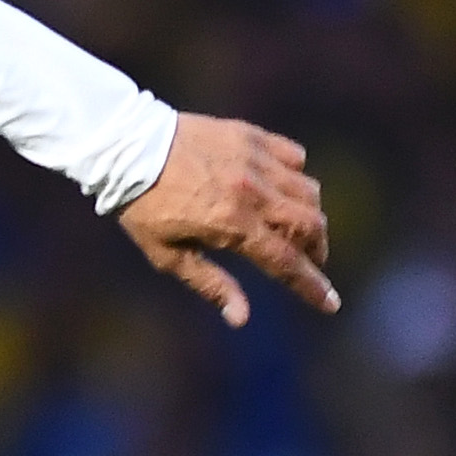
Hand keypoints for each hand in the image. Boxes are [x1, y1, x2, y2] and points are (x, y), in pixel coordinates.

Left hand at [118, 116, 332, 327]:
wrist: (125, 147)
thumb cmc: (142, 206)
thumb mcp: (167, 254)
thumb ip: (210, 284)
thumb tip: (241, 319)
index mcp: (232, 224)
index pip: (286, 262)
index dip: (311, 287)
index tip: (330, 304)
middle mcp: (253, 191)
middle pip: (310, 226)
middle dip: (317, 250)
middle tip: (309, 262)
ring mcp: (256, 160)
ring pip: (309, 192)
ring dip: (310, 215)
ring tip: (294, 228)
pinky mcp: (253, 136)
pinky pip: (295, 157)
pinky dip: (296, 175)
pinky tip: (280, 188)